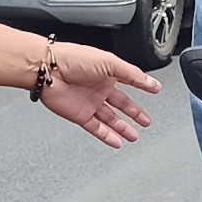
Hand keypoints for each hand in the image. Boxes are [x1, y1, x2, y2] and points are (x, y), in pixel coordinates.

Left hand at [36, 42, 157, 144]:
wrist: (48, 70)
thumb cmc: (73, 59)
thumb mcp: (111, 63)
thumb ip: (133, 75)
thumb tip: (152, 83)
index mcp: (107, 72)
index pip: (129, 82)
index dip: (142, 86)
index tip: (154, 91)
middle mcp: (99, 88)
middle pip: (121, 104)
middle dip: (134, 113)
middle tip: (145, 121)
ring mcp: (90, 103)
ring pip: (110, 119)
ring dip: (122, 128)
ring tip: (134, 136)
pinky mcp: (80, 115)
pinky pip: (96, 129)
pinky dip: (107, 136)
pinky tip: (117, 142)